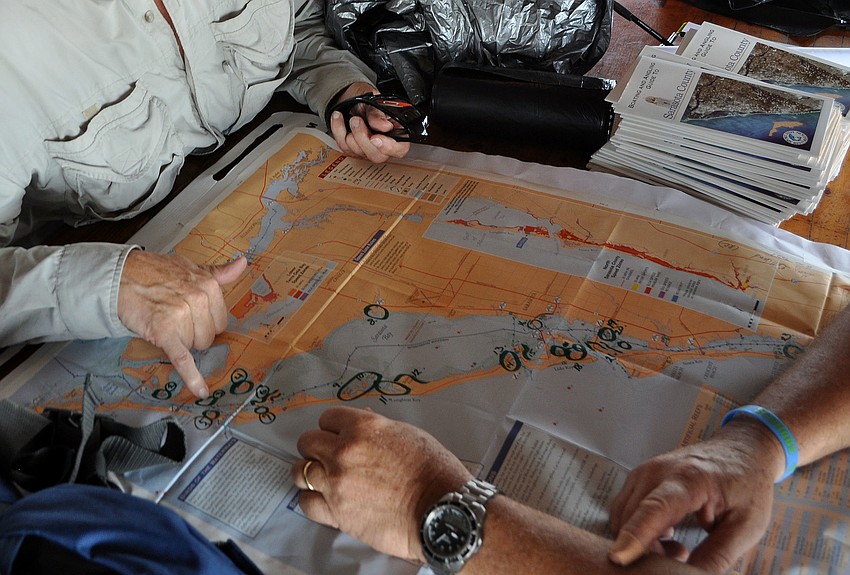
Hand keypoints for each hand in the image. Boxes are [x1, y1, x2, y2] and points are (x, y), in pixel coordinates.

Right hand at [117, 250, 246, 397]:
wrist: (120, 276)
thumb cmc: (154, 272)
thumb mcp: (190, 266)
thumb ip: (218, 272)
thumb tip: (242, 264)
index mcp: (209, 285)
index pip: (220, 321)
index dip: (205, 322)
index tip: (192, 315)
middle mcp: (199, 299)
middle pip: (209, 336)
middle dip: (193, 332)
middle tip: (175, 317)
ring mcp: (182, 316)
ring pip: (194, 346)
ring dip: (180, 340)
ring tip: (164, 322)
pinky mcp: (165, 333)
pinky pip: (183, 358)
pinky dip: (192, 376)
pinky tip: (200, 390)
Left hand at [292, 407, 470, 561]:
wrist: (440, 510)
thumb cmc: (433, 472)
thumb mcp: (408, 435)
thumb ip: (378, 429)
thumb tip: (361, 422)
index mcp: (364, 426)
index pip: (327, 418)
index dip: (332, 427)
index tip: (337, 435)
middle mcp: (344, 451)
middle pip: (308, 442)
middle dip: (316, 447)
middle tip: (327, 456)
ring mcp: (337, 482)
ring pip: (300, 471)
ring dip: (310, 473)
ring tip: (322, 479)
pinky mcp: (336, 512)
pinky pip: (306, 502)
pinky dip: (312, 500)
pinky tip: (324, 500)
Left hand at [329, 82, 410, 162]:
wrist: (354, 99)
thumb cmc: (370, 102)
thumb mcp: (376, 103)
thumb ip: (379, 115)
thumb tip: (384, 126)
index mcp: (397, 134)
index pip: (399, 149)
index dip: (389, 147)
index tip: (375, 138)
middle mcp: (383, 146)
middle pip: (376, 156)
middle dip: (363, 138)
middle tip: (357, 120)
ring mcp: (367, 150)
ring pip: (357, 151)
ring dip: (351, 132)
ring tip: (352, 117)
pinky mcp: (352, 150)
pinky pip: (342, 145)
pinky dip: (338, 129)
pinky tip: (338, 117)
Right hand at [608, 421, 784, 573]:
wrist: (741, 451)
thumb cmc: (747, 485)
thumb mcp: (746, 526)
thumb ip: (717, 555)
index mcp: (689, 480)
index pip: (655, 509)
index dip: (635, 535)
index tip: (618, 558)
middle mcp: (657, 471)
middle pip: (633, 520)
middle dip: (649, 550)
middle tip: (683, 556)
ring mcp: (643, 471)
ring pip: (623, 517)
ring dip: (641, 540)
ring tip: (677, 545)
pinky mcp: (638, 477)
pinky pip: (624, 510)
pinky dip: (637, 529)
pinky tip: (665, 533)